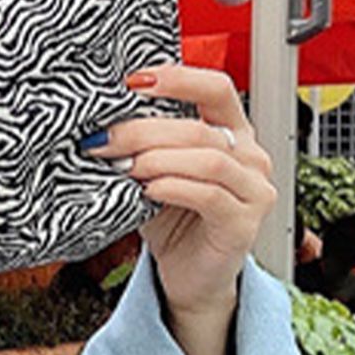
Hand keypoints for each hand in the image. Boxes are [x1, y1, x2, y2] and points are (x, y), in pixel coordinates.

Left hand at [96, 65, 275, 317]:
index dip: (177, 78)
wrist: (186, 275)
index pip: (215, 87)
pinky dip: (173, 187)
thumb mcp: (153, 170)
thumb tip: (100, 120)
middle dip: (144, 129)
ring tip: (126, 168)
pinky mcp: (245, 223)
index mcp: (231, 131)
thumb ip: (143, 144)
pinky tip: (148, 191)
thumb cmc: (170, 218)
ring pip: (208, 158)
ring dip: (157, 159)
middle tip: (105, 140)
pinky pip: (209, 195)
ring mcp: (254, 189)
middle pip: (199, 127)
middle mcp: (250, 155)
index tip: (132, 81)